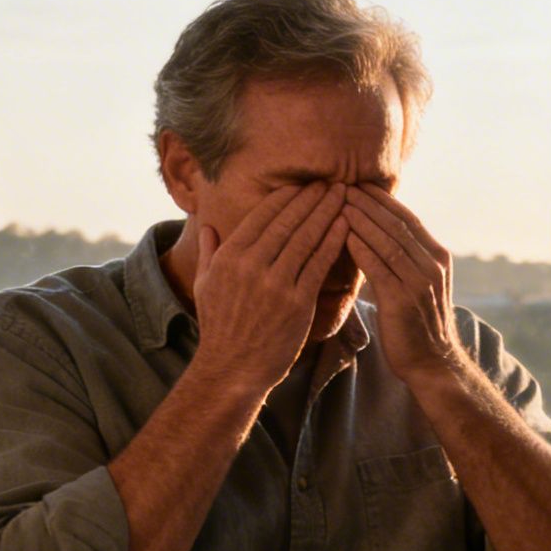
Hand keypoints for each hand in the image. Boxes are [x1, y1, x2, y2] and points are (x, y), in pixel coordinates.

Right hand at [190, 182, 349, 398]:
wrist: (232, 369)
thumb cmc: (219, 328)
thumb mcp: (204, 286)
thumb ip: (209, 253)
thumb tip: (209, 227)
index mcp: (229, 257)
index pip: (262, 215)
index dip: (286, 197)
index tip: (303, 184)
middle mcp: (251, 266)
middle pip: (288, 221)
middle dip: (312, 197)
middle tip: (332, 180)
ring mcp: (275, 284)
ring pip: (306, 237)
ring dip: (327, 211)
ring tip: (344, 194)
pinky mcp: (297, 303)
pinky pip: (319, 264)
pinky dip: (334, 241)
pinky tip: (346, 224)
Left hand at [343, 185, 464, 388]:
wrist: (432, 364)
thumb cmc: (418, 324)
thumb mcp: (418, 284)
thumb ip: (405, 259)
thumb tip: (377, 233)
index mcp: (437, 257)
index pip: (407, 218)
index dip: (382, 199)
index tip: (357, 183)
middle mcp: (432, 265)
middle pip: (395, 223)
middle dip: (368, 203)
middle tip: (341, 185)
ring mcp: (419, 282)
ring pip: (386, 241)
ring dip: (360, 219)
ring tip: (337, 203)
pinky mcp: (402, 300)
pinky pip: (377, 266)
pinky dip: (360, 248)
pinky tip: (342, 235)